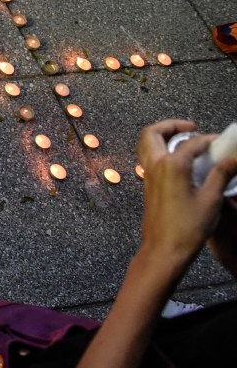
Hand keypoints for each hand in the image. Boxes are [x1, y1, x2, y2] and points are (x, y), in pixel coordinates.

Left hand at [136, 120, 236, 271]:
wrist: (164, 249)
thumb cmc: (186, 228)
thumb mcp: (211, 199)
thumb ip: (221, 174)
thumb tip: (233, 159)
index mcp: (171, 166)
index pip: (191, 142)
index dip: (208, 139)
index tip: (221, 141)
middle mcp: (155, 166)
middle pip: (153, 132)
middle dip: (171, 124)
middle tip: (190, 127)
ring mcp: (148, 175)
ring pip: (146, 144)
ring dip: (161, 135)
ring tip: (183, 139)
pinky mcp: (148, 184)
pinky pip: (148, 157)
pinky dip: (159, 150)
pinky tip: (179, 160)